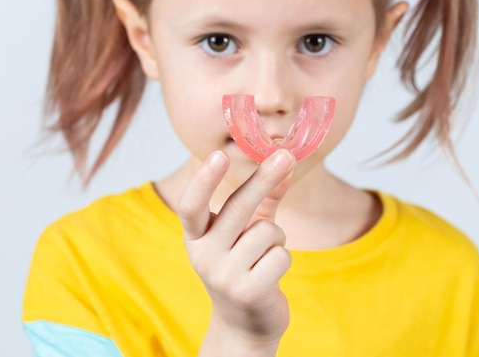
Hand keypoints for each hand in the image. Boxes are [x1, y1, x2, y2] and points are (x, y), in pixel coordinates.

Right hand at [178, 149, 295, 355]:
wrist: (244, 323)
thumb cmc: (245, 264)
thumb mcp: (248, 229)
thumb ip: (266, 197)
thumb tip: (287, 163)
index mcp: (197, 236)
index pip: (191, 205)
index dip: (204, 180)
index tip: (220, 155)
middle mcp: (203, 256)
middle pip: (236, 209)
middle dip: (263, 179)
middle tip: (285, 155)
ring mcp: (224, 277)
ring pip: (267, 232)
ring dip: (276, 238)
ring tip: (265, 255)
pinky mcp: (248, 293)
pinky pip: (280, 256)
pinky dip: (283, 258)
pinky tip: (270, 273)